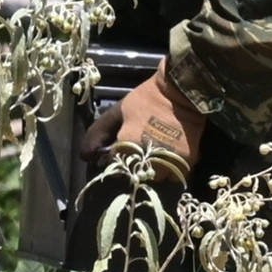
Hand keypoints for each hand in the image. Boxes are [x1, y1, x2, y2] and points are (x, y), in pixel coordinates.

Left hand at [80, 58, 205, 180]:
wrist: (182, 92)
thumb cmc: (146, 100)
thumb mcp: (118, 112)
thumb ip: (99, 133)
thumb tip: (85, 156)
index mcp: (127, 148)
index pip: (114, 169)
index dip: (116, 161)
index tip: (121, 151)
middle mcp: (146, 161)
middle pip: (134, 177)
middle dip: (134, 167)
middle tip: (139, 150)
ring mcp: (168, 165)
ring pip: (154, 180)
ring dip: (151, 171)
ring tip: (154, 153)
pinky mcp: (186, 165)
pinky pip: (173, 177)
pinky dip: (169, 171)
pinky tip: (168, 154)